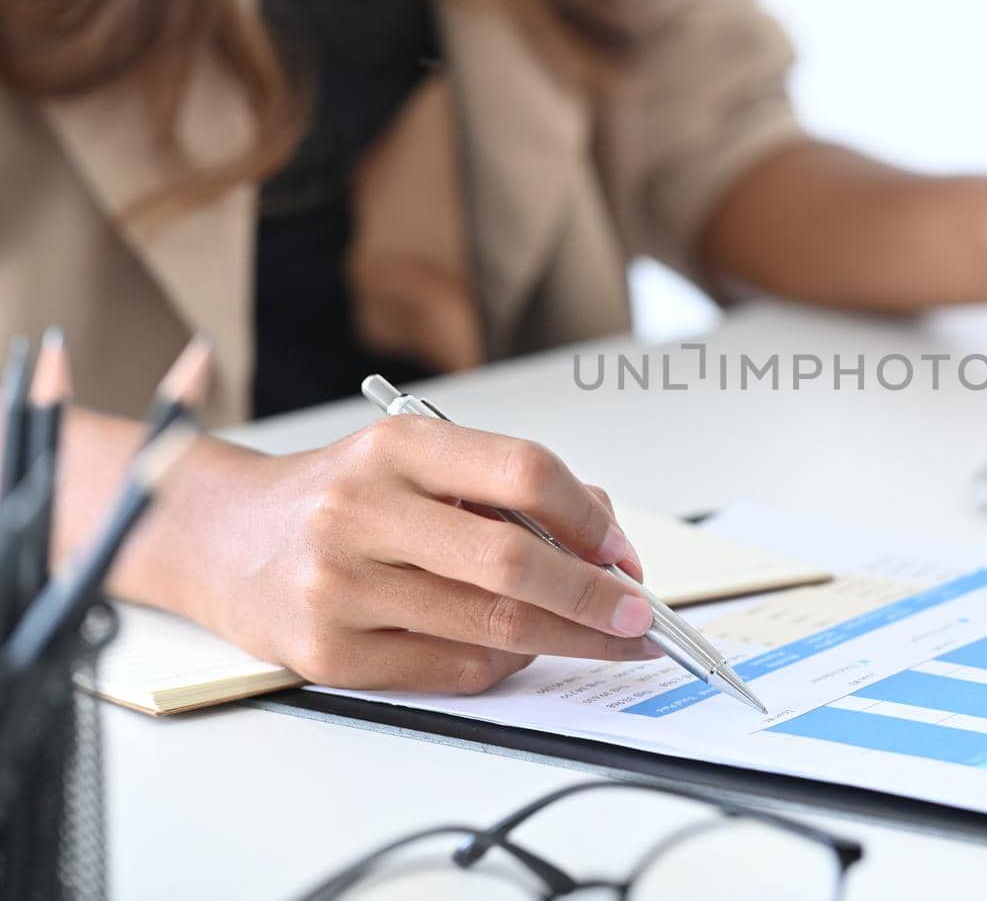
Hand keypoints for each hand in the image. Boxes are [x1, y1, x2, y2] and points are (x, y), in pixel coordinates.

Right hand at [128, 416, 661, 692]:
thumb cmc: (337, 496)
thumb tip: (602, 538)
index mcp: (397, 447)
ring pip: (491, 626)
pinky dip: (505, 663)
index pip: (522, 472)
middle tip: (638, 615)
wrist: (220, 537)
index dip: (588, 519)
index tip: (623, 554)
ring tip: (602, 638)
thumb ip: (504, 487)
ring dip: (566, 640)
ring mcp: (340, 586)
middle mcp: (362, 511)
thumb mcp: (415, 459)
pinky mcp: (328, 652)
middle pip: (513, 563)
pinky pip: (452, 667)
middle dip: (594, 597)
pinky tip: (523, 651)